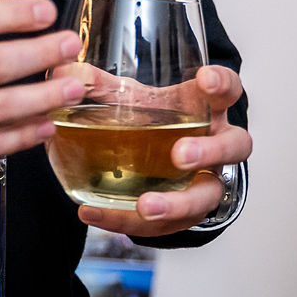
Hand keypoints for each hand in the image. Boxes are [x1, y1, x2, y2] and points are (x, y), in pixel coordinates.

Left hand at [77, 64, 250, 237]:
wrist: (152, 159)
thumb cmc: (149, 119)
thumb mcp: (126, 97)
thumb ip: (96, 84)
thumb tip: (62, 71)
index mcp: (204, 107)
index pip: (227, 90)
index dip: (222, 84)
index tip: (206, 79)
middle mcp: (215, 144)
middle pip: (234, 146)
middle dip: (210, 152)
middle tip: (180, 155)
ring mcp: (204, 182)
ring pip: (207, 196)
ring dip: (177, 203)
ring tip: (145, 206)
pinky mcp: (184, 214)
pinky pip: (166, 225)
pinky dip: (128, 220)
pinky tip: (94, 212)